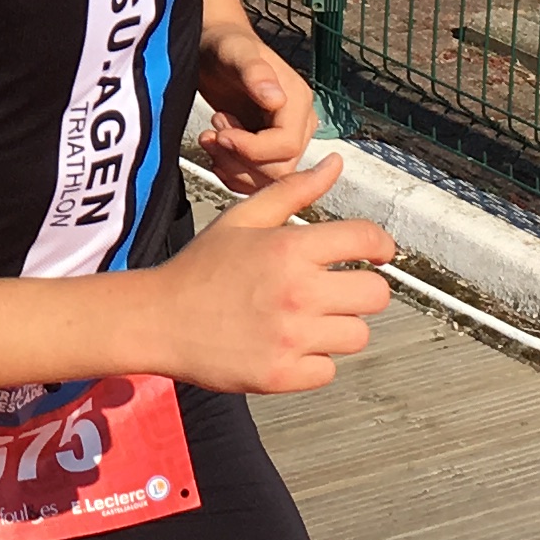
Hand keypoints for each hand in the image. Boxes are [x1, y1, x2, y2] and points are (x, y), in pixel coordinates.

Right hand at [153, 158, 390, 395]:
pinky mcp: (282, 375)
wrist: (158, 319)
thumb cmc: (201, 266)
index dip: (381, 245)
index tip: (377, 253)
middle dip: (362, 290)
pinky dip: (313, 361)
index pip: (366, 240)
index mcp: (290, 248)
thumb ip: (294, 190)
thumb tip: (335, 164)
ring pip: (357, 335)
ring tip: (308, 319)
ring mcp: (291, 338)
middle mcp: (297, 292)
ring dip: (339, 327)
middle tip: (337, 290)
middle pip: (376, 295)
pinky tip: (288, 345)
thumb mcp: (243, 218)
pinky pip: (328, 370)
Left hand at [198, 23, 313, 186]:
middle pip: (280, 169)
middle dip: (240, 158)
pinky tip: (215, 153)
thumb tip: (276, 99)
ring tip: (210, 138)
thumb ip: (255, 73)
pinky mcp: (267, 150)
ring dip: (233, 168)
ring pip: (268, 179)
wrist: (215, 48)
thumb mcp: (236, 52)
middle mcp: (299, 124)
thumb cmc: (226, 45)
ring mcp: (284, 139)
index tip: (221, 133)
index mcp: (298, 102)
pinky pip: (257, 179)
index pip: (286, 146)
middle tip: (214, 132)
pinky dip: (232, 174)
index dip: (252, 149)